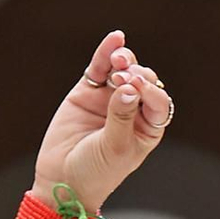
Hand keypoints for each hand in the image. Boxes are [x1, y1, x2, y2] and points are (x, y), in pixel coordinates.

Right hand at [32, 30, 172, 215]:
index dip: (150, 91)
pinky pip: (99, 67)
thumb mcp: (114, 148)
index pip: (158, 102)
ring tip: (119, 60)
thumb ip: (122, 117)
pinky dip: (106, 52)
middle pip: (143, 81)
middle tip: (123, 78)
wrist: (61, 180)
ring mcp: (109, 98)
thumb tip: (129, 88)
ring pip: (122, 70)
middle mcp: (132, 110)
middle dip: (137, 75)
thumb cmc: (95, 172)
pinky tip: (115, 38)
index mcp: (147, 128)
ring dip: (124, 60)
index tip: (137, 88)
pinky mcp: (87, 91)